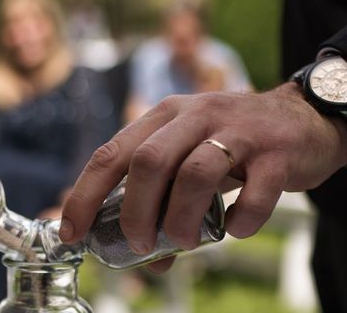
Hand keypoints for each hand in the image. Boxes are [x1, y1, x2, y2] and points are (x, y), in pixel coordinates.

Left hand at [60, 84, 346, 269]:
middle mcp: (194, 116)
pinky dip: (239, 222)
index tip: (72, 231)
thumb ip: (165, 198)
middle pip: (148, 162)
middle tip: (140, 244)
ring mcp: (236, 131)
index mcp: (163, 117)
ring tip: (185, 242)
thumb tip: (146, 256)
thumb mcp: (190, 155)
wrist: (301, 119)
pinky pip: (253, 194)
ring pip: (194, 175)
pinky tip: (235, 229)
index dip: (85, 194)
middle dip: (135, 212)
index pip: (111, 153)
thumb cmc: (231, 144)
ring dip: (181, 219)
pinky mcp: (275, 153)